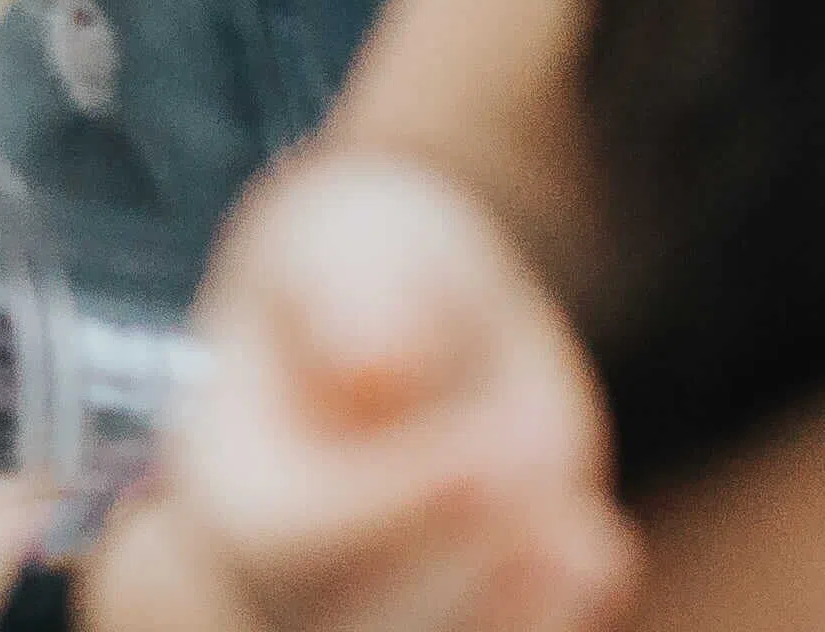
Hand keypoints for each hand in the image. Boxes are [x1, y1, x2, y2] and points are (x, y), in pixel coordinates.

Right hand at [90, 160, 633, 631]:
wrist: (446, 333)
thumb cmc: (389, 274)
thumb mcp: (360, 233)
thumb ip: (352, 283)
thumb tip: (370, 372)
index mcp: (230, 475)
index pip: (281, 544)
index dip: (381, 519)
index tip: (480, 457)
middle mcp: (288, 576)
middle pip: (348, 631)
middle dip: (450, 577)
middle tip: (526, 469)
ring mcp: (375, 617)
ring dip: (509, 622)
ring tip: (582, 541)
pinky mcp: (461, 626)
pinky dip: (552, 627)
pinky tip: (593, 545)